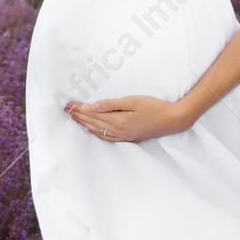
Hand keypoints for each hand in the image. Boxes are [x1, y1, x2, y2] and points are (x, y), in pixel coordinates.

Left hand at [64, 95, 189, 143]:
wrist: (173, 120)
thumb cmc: (154, 107)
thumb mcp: (133, 101)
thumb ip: (112, 104)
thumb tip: (93, 106)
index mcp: (118, 120)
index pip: (93, 114)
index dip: (79, 108)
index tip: (68, 104)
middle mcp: (118, 130)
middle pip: (93, 123)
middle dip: (78, 116)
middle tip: (66, 109)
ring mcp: (123, 136)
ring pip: (98, 131)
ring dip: (84, 124)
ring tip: (74, 118)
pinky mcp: (129, 138)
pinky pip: (107, 137)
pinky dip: (96, 133)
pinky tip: (92, 130)